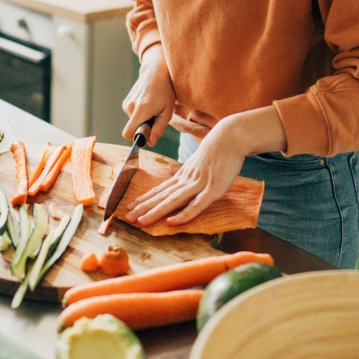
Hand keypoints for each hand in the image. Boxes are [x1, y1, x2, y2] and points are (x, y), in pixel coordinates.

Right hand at [122, 45, 175, 145]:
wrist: (156, 72)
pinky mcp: (126, 102)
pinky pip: (132, 116)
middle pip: (133, 129)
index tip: (148, 134)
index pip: (128, 133)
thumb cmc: (166, 92)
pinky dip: (140, 114)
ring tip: (153, 108)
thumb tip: (150, 143)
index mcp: (141, 109)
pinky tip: (148, 104)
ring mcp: (127, 104)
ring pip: (133, 122)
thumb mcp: (168, 112)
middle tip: (156, 116)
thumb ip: (159, 129)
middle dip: (144, 128)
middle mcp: (130, 106)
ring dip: (143, 120)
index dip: (137, 137)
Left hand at [123, 121, 244, 227]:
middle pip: (162, 196)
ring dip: (156, 212)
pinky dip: (184, 214)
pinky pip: (197, 205)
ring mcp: (199, 184)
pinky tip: (172, 221)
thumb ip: (185, 170)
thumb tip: (172, 172)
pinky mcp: (213, 190)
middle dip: (144, 207)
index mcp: (183, 174)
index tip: (131, 206)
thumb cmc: (217, 149)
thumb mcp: (197, 161)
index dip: (145, 198)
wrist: (231, 136)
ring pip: (173, 201)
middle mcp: (187, 180)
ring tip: (141, 221)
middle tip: (128, 217)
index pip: (161, 189)